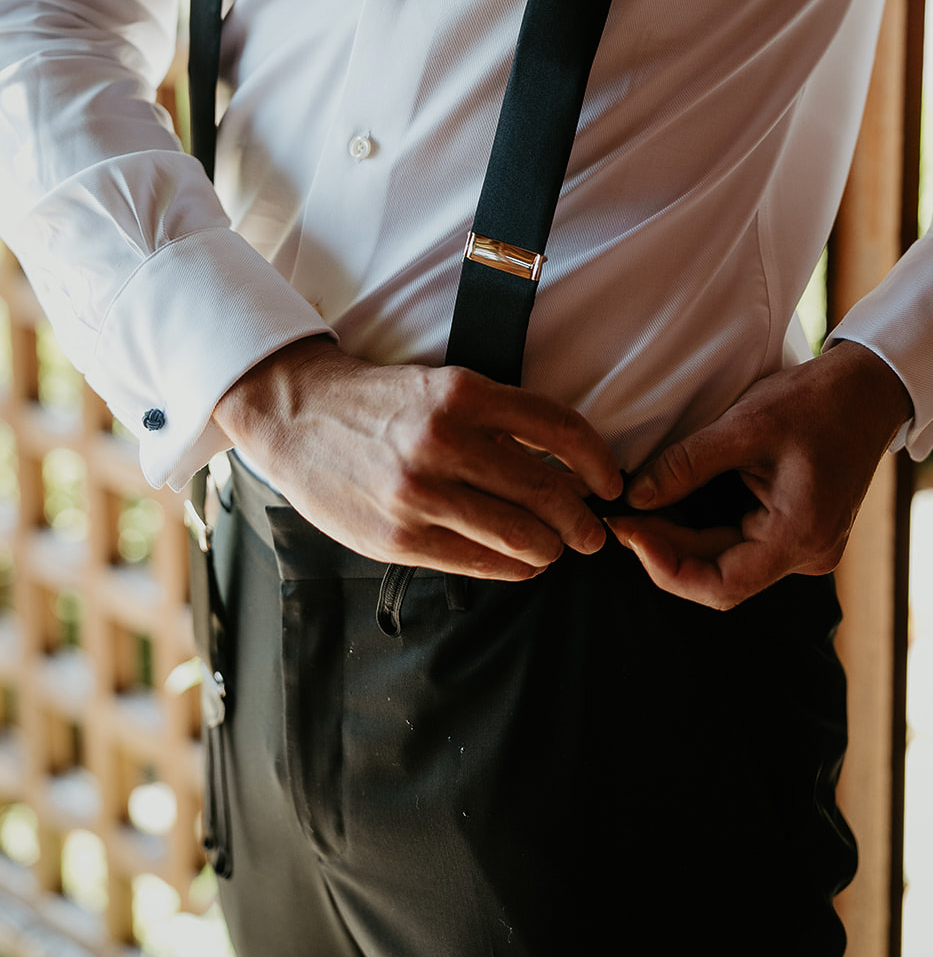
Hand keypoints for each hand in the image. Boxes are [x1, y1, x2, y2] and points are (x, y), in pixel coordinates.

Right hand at [214, 338, 621, 579]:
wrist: (298, 417)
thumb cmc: (380, 405)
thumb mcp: (441, 389)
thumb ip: (498, 423)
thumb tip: (567, 470)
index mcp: (462, 393)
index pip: (558, 427)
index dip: (598, 461)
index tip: (611, 482)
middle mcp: (443, 441)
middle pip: (546, 491)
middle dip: (581, 520)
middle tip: (591, 531)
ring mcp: (419, 494)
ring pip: (520, 536)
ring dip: (550, 548)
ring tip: (554, 548)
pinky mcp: (398, 537)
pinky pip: (479, 562)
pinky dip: (513, 567)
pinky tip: (521, 563)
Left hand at [607, 341, 911, 608]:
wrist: (868, 388)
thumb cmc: (815, 401)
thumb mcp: (743, 425)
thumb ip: (686, 465)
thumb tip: (634, 497)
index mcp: (800, 535)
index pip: (721, 586)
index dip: (666, 567)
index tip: (628, 532)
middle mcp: (808, 554)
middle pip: (722, 576)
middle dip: (666, 550)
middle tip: (622, 518)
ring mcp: (807, 546)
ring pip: (730, 563)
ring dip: (683, 542)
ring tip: (639, 512)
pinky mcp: (800, 531)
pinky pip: (745, 545)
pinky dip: (706, 529)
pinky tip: (675, 507)